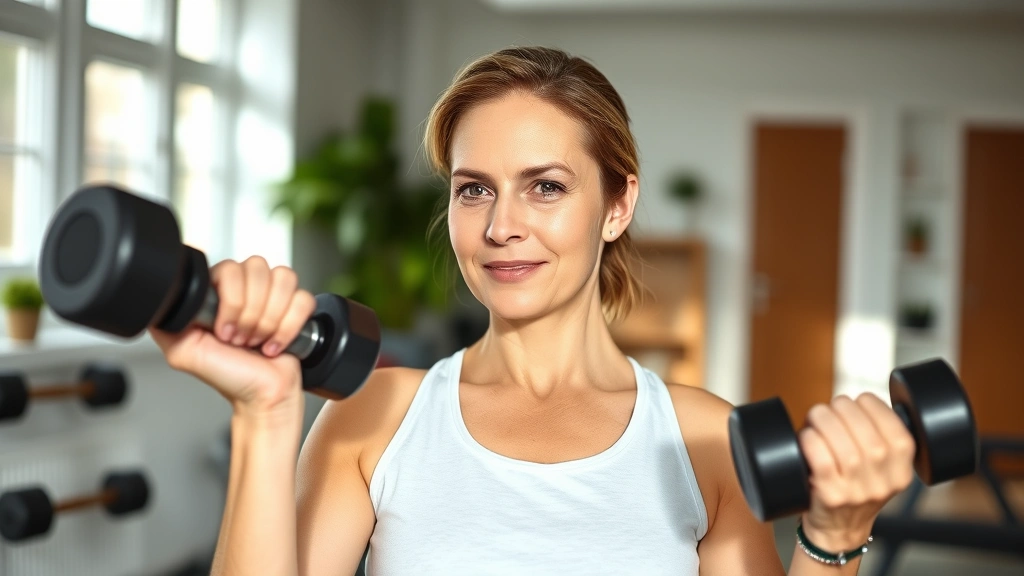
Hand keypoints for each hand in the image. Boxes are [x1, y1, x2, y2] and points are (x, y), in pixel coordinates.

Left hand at [148, 256, 316, 419]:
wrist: (262, 397)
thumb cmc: (228, 377)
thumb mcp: (183, 352)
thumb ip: (166, 322)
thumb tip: (158, 300)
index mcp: (219, 292)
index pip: (230, 268)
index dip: (232, 300)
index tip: (225, 331)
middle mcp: (247, 289)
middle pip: (258, 270)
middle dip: (251, 314)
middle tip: (242, 339)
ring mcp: (273, 296)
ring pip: (282, 280)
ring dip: (271, 320)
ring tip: (259, 341)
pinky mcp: (298, 306)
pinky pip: (302, 299)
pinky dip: (289, 327)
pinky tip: (276, 343)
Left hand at [798, 393, 915, 550]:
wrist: (838, 531)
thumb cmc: (855, 489)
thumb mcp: (883, 470)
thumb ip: (881, 439)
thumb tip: (859, 399)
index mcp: (902, 472)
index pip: (898, 431)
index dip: (875, 407)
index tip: (859, 401)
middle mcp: (883, 484)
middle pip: (867, 434)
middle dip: (845, 408)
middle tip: (832, 407)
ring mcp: (857, 492)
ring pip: (843, 444)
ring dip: (825, 420)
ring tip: (817, 416)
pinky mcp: (830, 496)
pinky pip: (821, 460)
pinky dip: (812, 440)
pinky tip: (808, 435)